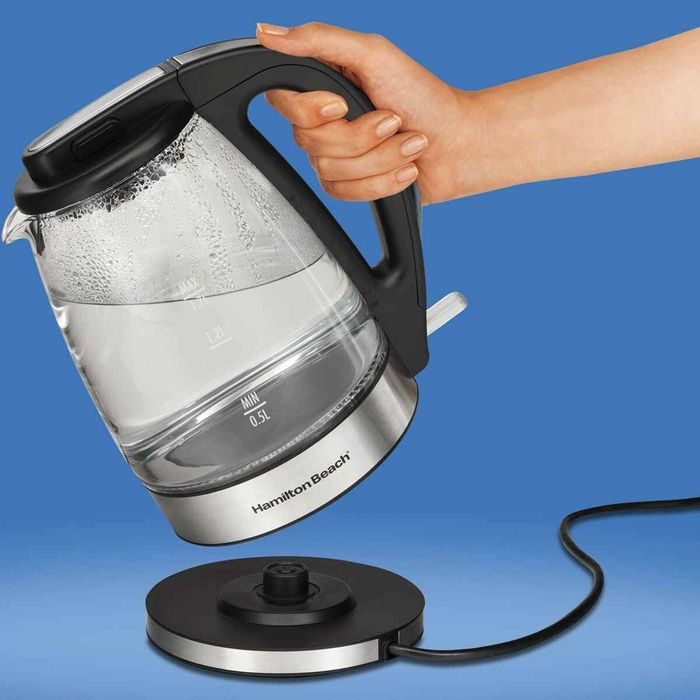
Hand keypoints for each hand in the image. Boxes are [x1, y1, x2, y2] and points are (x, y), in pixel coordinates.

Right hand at [256, 22, 470, 203]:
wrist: (457, 145)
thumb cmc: (423, 96)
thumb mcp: (373, 53)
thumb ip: (319, 40)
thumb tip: (268, 32)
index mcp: (324, 86)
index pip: (284, 103)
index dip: (311, 110)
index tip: (343, 105)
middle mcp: (324, 122)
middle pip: (310, 142)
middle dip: (361, 135)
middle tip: (393, 120)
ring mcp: (335, 157)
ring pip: (331, 170)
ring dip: (380, 158)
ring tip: (407, 144)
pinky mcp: (350, 186)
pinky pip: (346, 193)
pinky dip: (381, 181)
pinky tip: (403, 169)